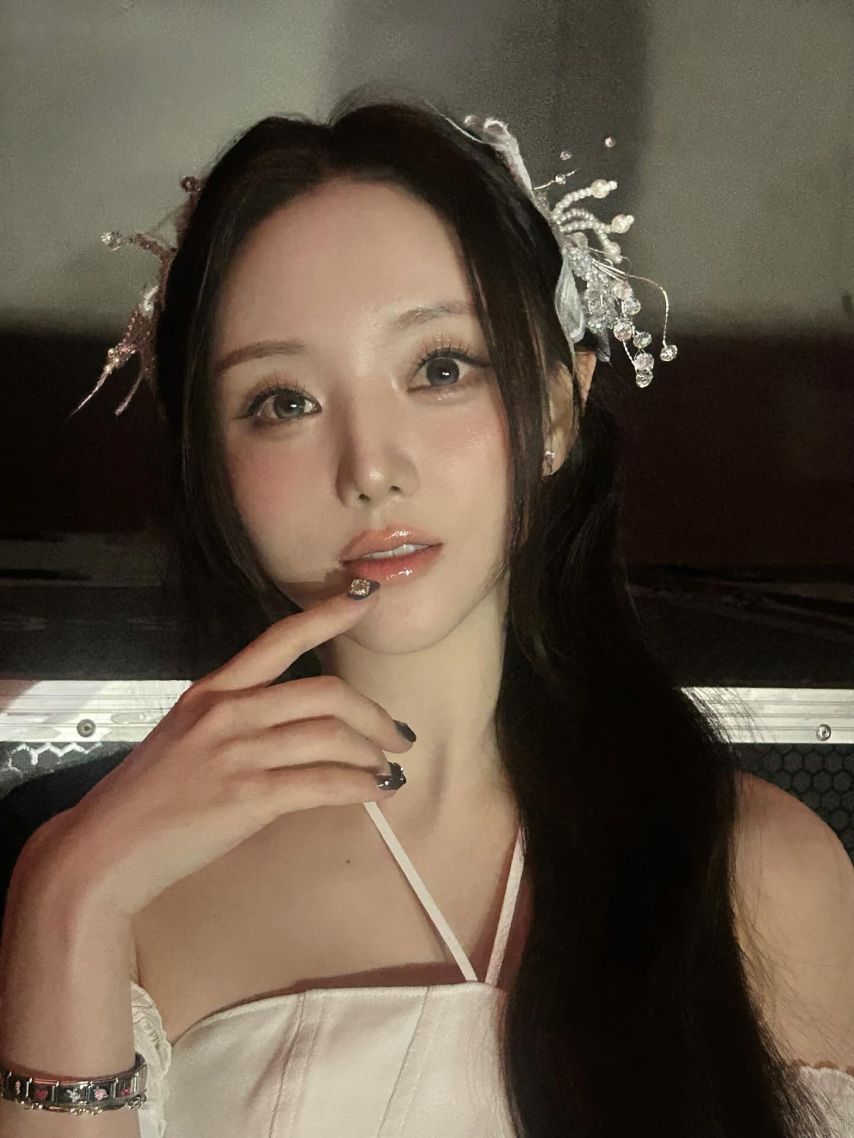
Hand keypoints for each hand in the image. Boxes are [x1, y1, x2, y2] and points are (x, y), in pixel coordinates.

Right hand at [19, 582, 411, 918]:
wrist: (103, 851)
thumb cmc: (146, 799)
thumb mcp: (186, 740)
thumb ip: (235, 725)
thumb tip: (297, 732)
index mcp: (212, 691)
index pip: (279, 639)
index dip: (328, 615)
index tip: (366, 598)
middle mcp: (227, 712)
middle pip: (324, 693)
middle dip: (372, 713)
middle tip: (396, 736)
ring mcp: (236, 754)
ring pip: (330, 736)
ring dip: (371, 753)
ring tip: (387, 771)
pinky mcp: (247, 797)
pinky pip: (322, 783)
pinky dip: (359, 787)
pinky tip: (373, 793)